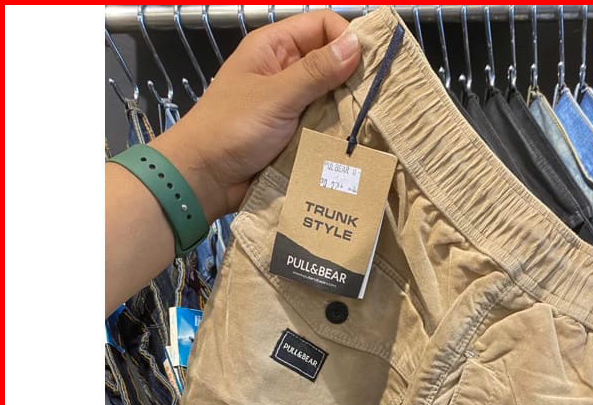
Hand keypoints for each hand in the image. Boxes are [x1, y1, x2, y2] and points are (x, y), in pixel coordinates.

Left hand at [153, 10, 360, 220]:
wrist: (204, 177)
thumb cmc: (231, 129)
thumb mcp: (275, 96)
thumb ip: (315, 72)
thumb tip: (356, 44)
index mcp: (275, 48)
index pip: (323, 26)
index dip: (347, 40)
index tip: (368, 67)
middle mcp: (285, 71)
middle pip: (332, 63)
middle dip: (353, 79)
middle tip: (376, 100)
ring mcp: (291, 105)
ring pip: (332, 98)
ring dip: (347, 110)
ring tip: (369, 124)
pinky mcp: (295, 134)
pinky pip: (324, 127)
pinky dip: (337, 133)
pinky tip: (354, 143)